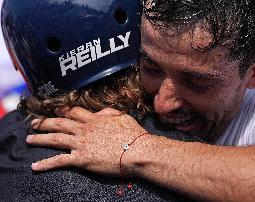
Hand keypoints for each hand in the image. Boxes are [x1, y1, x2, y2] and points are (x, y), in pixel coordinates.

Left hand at [26, 107, 148, 176]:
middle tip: (34, 123)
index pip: (74, 112)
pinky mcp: (81, 159)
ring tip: (29, 139)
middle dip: (45, 122)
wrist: (137, 151)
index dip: (63, 110)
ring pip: (55, 139)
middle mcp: (84, 130)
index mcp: (94, 120)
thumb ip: (109, 112)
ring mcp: (81, 144)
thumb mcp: (123, 117)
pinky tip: (35, 166)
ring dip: (40, 138)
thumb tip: (99, 112)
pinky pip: (60, 161)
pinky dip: (46, 164)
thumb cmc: (133, 134)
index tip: (55, 110)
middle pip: (60, 123)